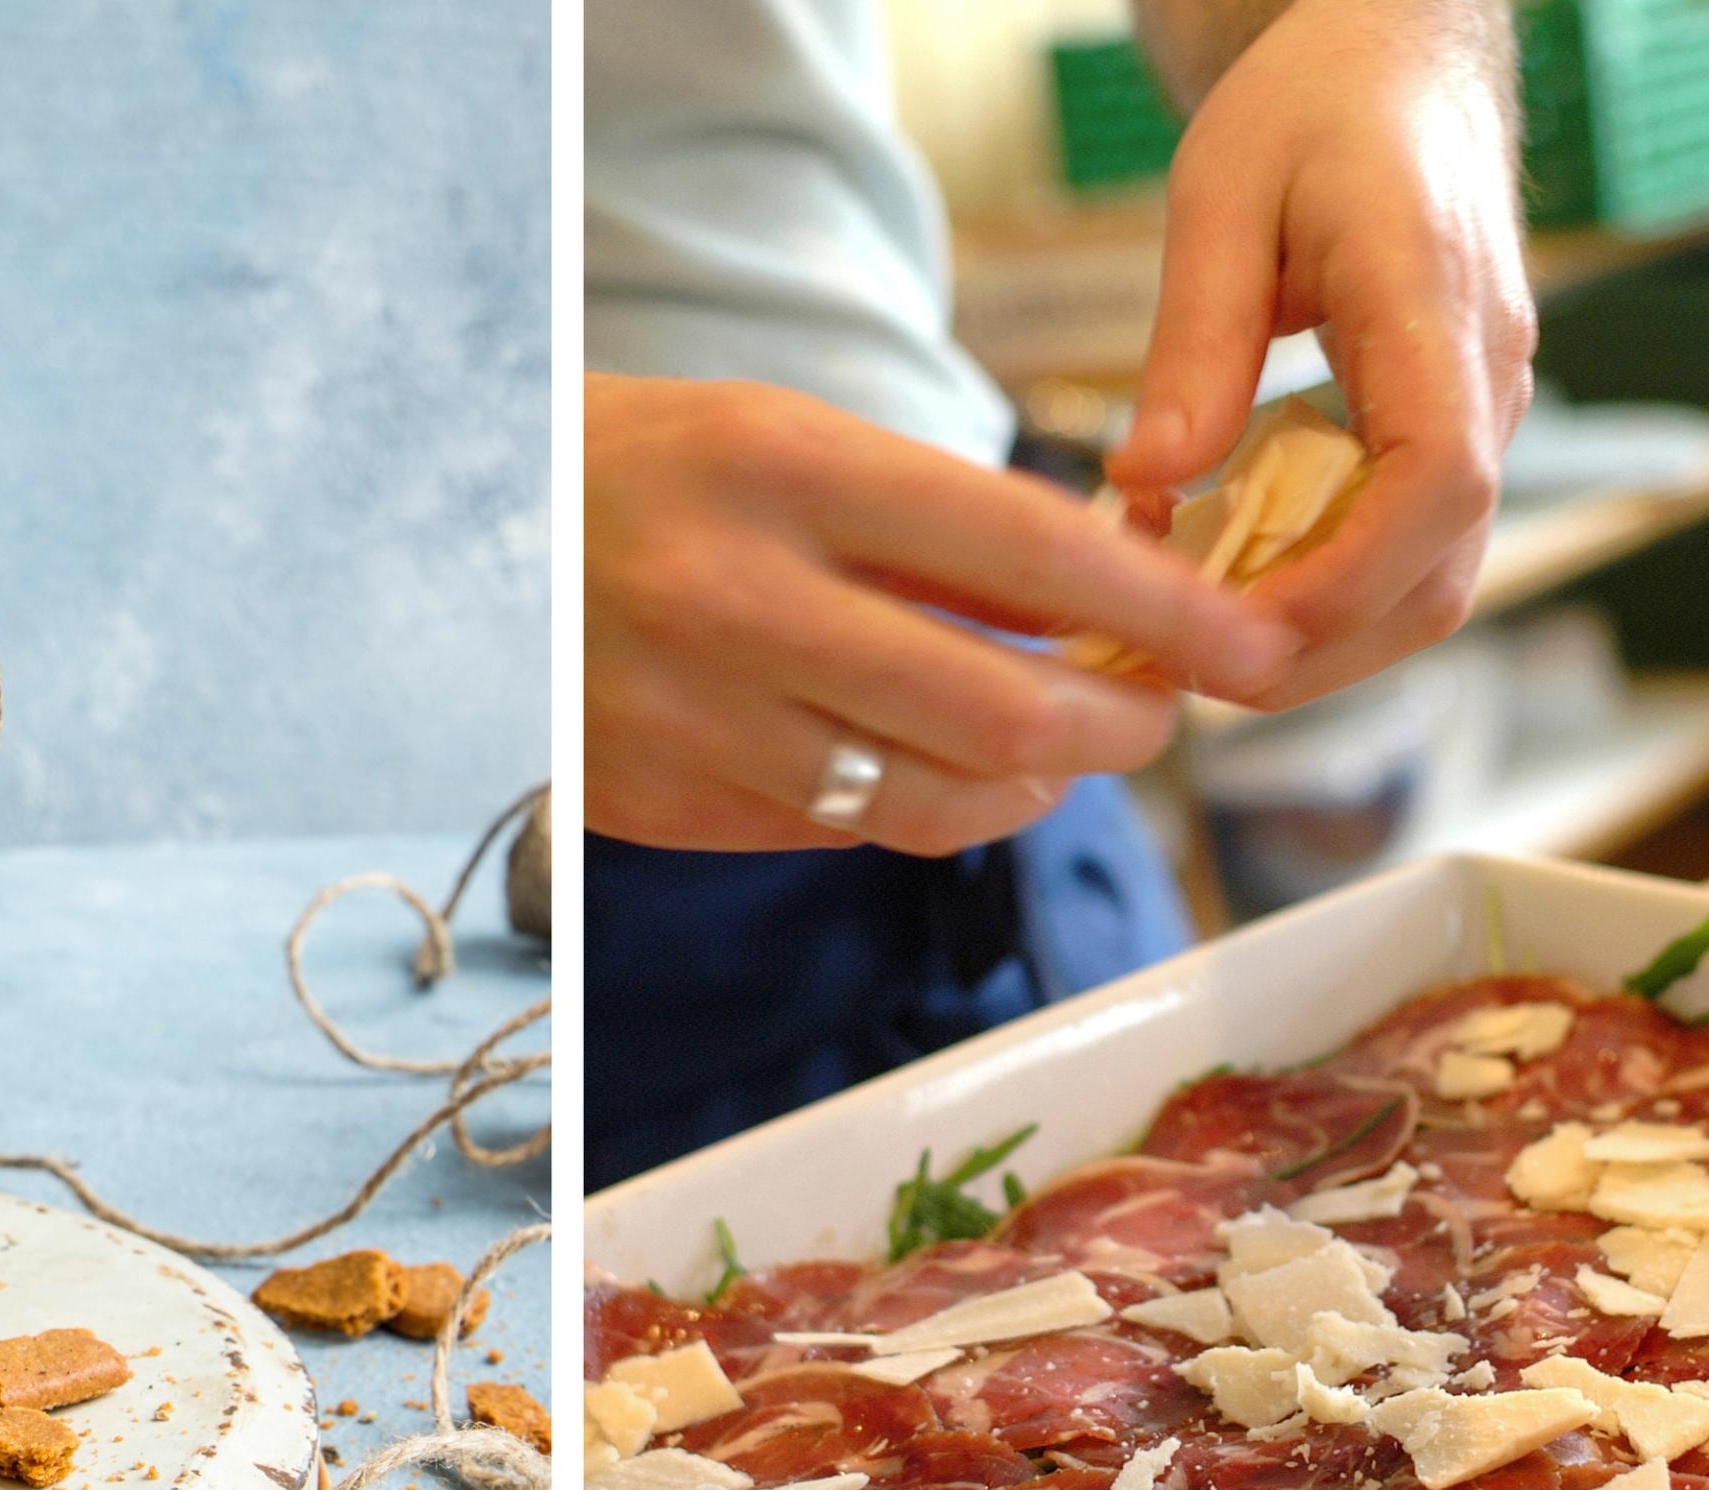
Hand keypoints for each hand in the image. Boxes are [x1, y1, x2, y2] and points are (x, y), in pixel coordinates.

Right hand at [586, 374, 1294, 855]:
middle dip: (1119, 725)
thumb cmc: (657, 468)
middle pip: (1000, 709)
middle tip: (1159, 710)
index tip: (1247, 643)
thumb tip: (1116, 603)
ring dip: (1031, 787)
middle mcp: (733, 598)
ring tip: (1063, 748)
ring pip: (931, 800)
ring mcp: (690, 717)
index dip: (1164, 609)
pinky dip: (922, 807)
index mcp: (780, 467)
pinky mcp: (658, 804)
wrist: (460, 534)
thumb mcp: (793, 438)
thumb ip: (941, 524)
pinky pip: (841, 833)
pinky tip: (944, 768)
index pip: (1027, 551)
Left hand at [1115, 0, 1535, 710]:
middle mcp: (1489, 372)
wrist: (1396, 63)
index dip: (1343, 582)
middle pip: (1444, 568)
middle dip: (1319, 647)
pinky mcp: (1453, 424)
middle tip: (1184, 673)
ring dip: (1321, 636)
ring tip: (1193, 646)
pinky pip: (1410, 542)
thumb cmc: (1310, 109)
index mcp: (1435, 304)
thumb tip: (1147, 485)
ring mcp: (1484, 405)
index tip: (1238, 632)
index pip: (1439, 481)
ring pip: (1436, 575)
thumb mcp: (1221, 198)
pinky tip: (1229, 580)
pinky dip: (1325, 588)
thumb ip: (1193, 344)